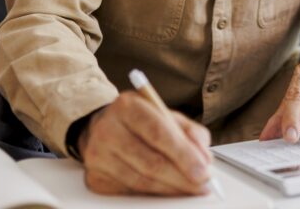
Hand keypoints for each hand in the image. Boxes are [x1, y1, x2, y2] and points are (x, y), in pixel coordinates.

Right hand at [78, 92, 212, 195]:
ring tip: (190, 188)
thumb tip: (204, 158)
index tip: (203, 170)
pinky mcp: (95, 177)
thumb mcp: (166, 115)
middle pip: (151, 162)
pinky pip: (130, 191)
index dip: (184, 155)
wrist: (101, 127)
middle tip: (202, 185)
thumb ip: (190, 132)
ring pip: (141, 181)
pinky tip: (167, 189)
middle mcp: (108, 129)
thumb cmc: (139, 121)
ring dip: (171, 189)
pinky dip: (153, 193)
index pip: (159, 132)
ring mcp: (98, 155)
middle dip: (182, 178)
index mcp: (128, 106)